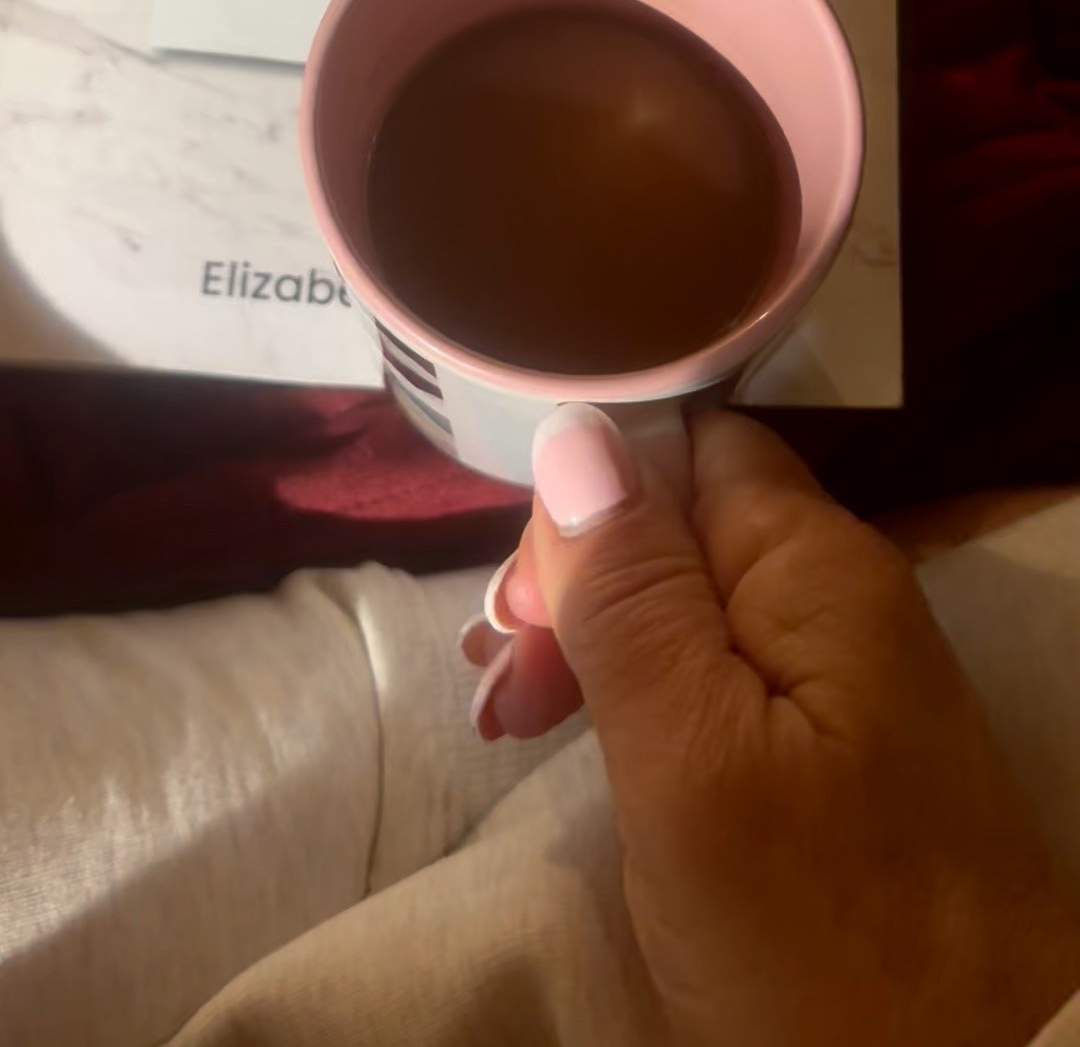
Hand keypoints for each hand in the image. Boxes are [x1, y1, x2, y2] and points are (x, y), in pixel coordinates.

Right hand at [462, 406, 1079, 1046]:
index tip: (519, 608)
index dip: (585, 502)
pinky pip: (716, 673)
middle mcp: (835, 593)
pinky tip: (575, 735)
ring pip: (685, 600)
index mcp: (813, 565)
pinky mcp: (829, 746)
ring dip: (589, 642)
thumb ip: (633, 596)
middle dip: (573, 582)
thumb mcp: (692, 764)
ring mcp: (838, 672)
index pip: (682, 446)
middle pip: (677, 521)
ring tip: (509, 717)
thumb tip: (574, 426)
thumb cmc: (818, 936)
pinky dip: (637, 696)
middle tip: (496, 684)